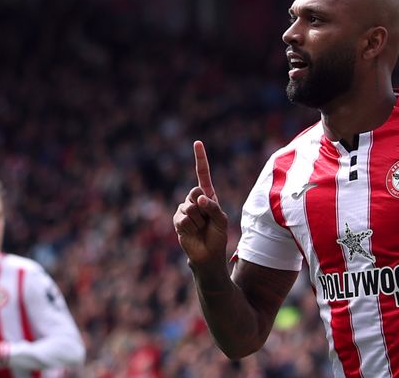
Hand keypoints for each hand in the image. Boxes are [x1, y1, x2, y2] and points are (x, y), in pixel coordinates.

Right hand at [173, 141, 228, 270]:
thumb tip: (198, 198)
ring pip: (190, 207)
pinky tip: (192, 232)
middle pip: (195, 192)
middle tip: (206, 220)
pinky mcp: (177, 220)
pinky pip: (184, 218)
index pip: (202, 174)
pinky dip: (191, 227)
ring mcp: (184, 209)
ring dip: (198, 221)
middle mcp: (194, 200)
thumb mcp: (221, 220)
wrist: (208, 255)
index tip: (197, 143)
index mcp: (207, 196)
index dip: (200, 159)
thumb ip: (212, 207)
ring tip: (200, 228)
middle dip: (203, 207)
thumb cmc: (217, 236)